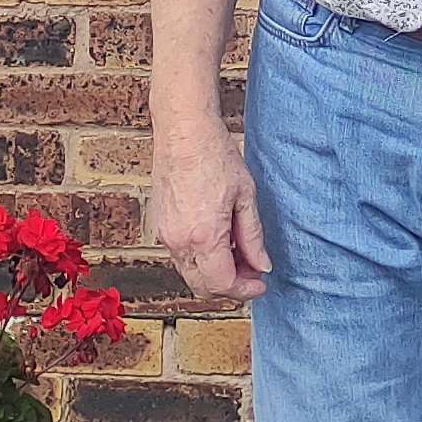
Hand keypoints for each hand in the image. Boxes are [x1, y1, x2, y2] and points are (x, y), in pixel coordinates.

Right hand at [152, 127, 271, 300]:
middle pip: (203, 286)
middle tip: (252, 269)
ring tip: (238, 251)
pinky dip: (200, 259)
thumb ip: (253, 236)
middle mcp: (179, 241)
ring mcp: (165, 234)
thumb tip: (261, 265)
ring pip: (190, 273)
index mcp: (204, 236)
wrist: (183, 131)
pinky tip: (219, 240)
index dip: (244, 290)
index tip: (260, 284)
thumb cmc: (215, 155)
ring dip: (214, 272)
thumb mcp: (245, 196)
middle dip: (230, 285)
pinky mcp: (160, 225)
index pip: (222, 284)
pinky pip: (180, 257)